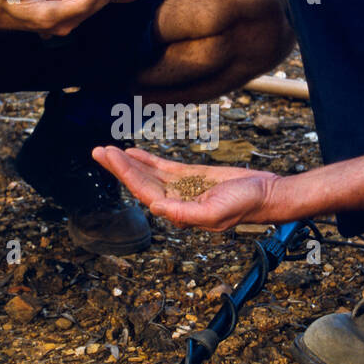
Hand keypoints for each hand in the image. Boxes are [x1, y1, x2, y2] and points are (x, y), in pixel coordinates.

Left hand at [92, 145, 278, 230]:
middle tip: (98, 151)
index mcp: (178, 212)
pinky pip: (163, 168)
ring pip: (149, 174)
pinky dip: (147, 160)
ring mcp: (182, 188)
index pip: (145, 192)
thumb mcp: (215, 212)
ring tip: (108, 151)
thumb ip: (185, 213)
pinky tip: (132, 153)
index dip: (126, 175)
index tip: (111, 159)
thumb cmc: (245, 206)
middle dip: (119, 167)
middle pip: (141, 182)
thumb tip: (155, 208)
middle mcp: (176, 201)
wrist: (265, 194)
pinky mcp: (191, 176)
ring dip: (129, 163)